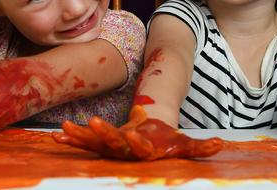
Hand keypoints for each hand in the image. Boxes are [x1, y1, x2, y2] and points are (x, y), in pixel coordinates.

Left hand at [52, 105, 222, 159]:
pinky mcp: (99, 144)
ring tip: (62, 133)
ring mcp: (109, 149)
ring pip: (93, 145)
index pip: (141, 149)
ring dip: (79, 139)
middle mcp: (124, 151)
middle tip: (94, 124)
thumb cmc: (164, 142)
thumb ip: (199, 147)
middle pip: (114, 144)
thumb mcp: (182, 143)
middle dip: (104, 135)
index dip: (138, 144)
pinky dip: (70, 140)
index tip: (137, 138)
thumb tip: (220, 145)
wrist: (148, 144)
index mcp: (144, 150)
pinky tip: (57, 137)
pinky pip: (82, 143)